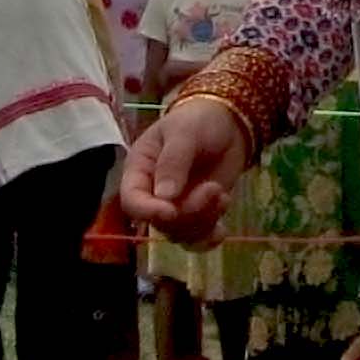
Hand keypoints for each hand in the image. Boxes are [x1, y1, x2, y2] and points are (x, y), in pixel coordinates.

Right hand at [120, 97, 250, 244]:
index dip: (148, 211)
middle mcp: (153, 194)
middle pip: (160, 222)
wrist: (227, 124)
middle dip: (189, 212)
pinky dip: (209, 238)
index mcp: (139, 171)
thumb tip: (165, 196)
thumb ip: (173, 161)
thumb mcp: (184, 132)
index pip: (132, 201)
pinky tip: (222, 231)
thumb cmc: (197, 121)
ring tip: (221, 194)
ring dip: (203, 221)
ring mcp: (176, 207)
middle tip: (214, 189)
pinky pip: (197, 238)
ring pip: (180, 233)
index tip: (170, 211)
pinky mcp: (198, 214)